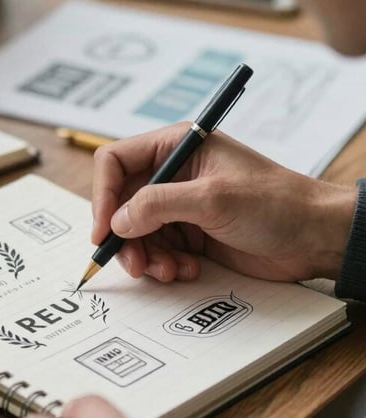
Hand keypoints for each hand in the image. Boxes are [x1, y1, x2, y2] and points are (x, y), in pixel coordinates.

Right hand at [92, 124, 356, 282]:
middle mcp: (172, 174)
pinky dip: (163, 264)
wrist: (314, 237)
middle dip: (124, 236)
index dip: (103, 195)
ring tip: (167, 271)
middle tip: (134, 263)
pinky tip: (186, 270)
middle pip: (120, 203)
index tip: (103, 230)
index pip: (116, 162)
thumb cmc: (275, 204)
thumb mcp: (212, 198)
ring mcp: (179, 206)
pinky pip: (156, 250)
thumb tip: (117, 220)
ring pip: (135, 232)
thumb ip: (158, 205)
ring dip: (145, 256)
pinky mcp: (189, 233)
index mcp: (176, 147)